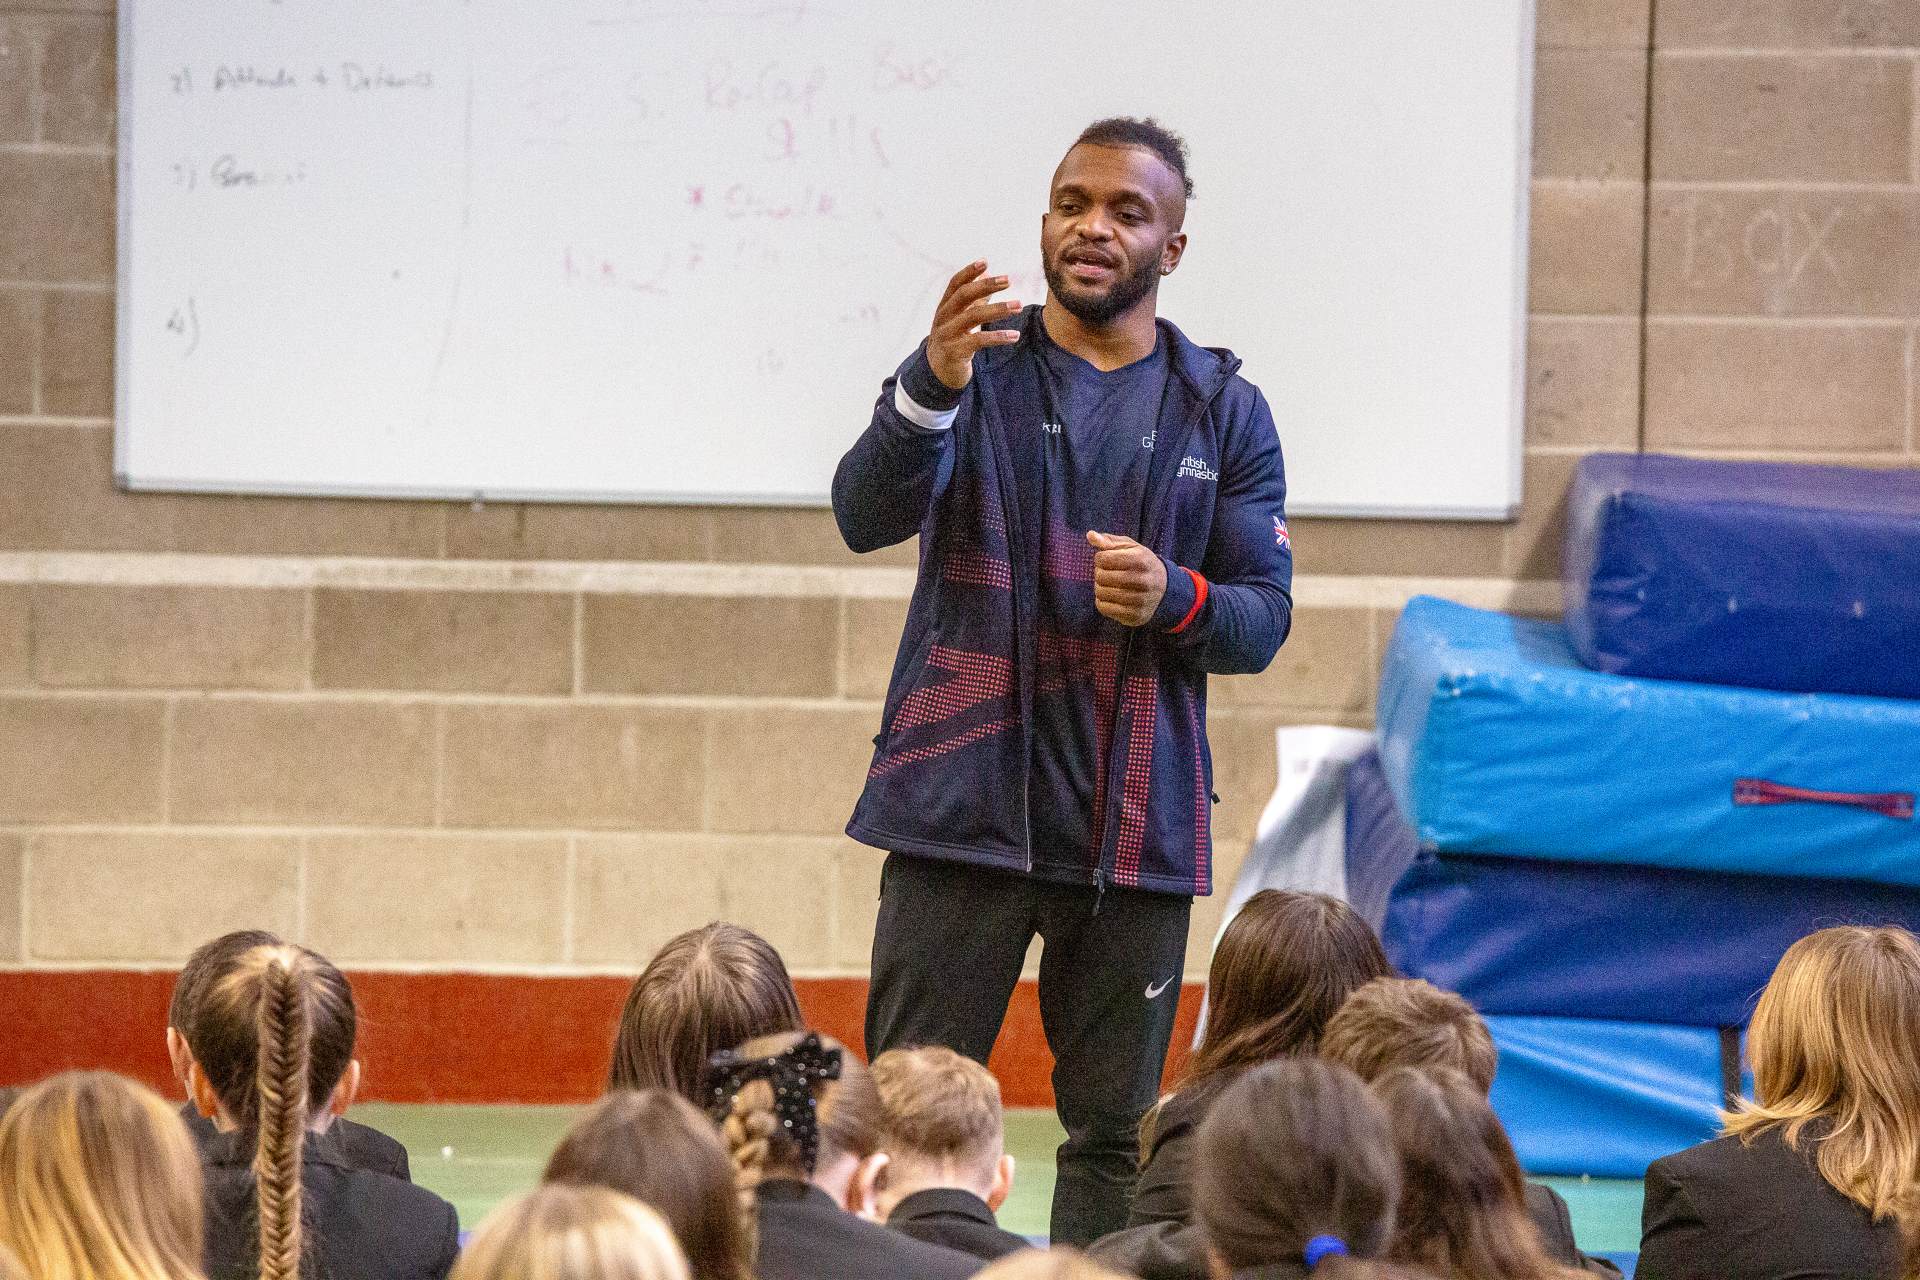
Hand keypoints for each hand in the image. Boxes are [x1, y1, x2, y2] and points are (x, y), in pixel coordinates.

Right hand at [926, 261, 1021, 389]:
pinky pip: (978, 341)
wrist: (938, 372)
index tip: (985, 262)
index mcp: (945, 307)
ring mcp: (947, 335)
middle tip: (1008, 280)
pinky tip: (1014, 336)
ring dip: (998, 310)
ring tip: (1018, 305)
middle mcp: (943, 318)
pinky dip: (998, 337)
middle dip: (986, 286)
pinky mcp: (955, 351)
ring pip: (973, 317)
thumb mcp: (960, 318)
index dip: (969, 272)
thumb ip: (975, 299)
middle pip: (963, 296)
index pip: (955, 284)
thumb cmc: (953, 340)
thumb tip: (988, 275)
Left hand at [1087, 531, 1166, 627]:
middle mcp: (1142, 581)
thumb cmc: (1142, 564)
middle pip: (1100, 577)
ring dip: (1100, 588)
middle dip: (1100, 573)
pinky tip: (1111, 597)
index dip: (1101, 558)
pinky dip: (1103, 602)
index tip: (1108, 560)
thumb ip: (1109, 541)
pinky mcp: (1134, 615)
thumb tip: (1090, 535)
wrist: (1165, 590)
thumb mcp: (1130, 548)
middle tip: (1109, 573)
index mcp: (1141, 560)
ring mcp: (1139, 600)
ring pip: (1101, 593)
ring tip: (1110, 584)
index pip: (1103, 558)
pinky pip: (1104, 608)